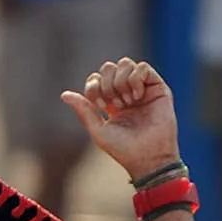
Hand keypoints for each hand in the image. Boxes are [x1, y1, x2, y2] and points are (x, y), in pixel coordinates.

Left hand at [61, 58, 179, 180]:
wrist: (148, 157)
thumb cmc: (122, 148)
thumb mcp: (97, 129)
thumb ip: (83, 110)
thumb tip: (64, 95)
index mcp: (110, 102)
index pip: (96, 79)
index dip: (94, 87)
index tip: (101, 106)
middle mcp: (126, 92)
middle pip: (109, 67)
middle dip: (107, 84)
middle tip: (115, 104)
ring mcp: (142, 88)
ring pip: (125, 63)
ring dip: (121, 82)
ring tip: (127, 102)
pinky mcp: (158, 88)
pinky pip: (143, 67)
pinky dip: (135, 79)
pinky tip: (137, 97)